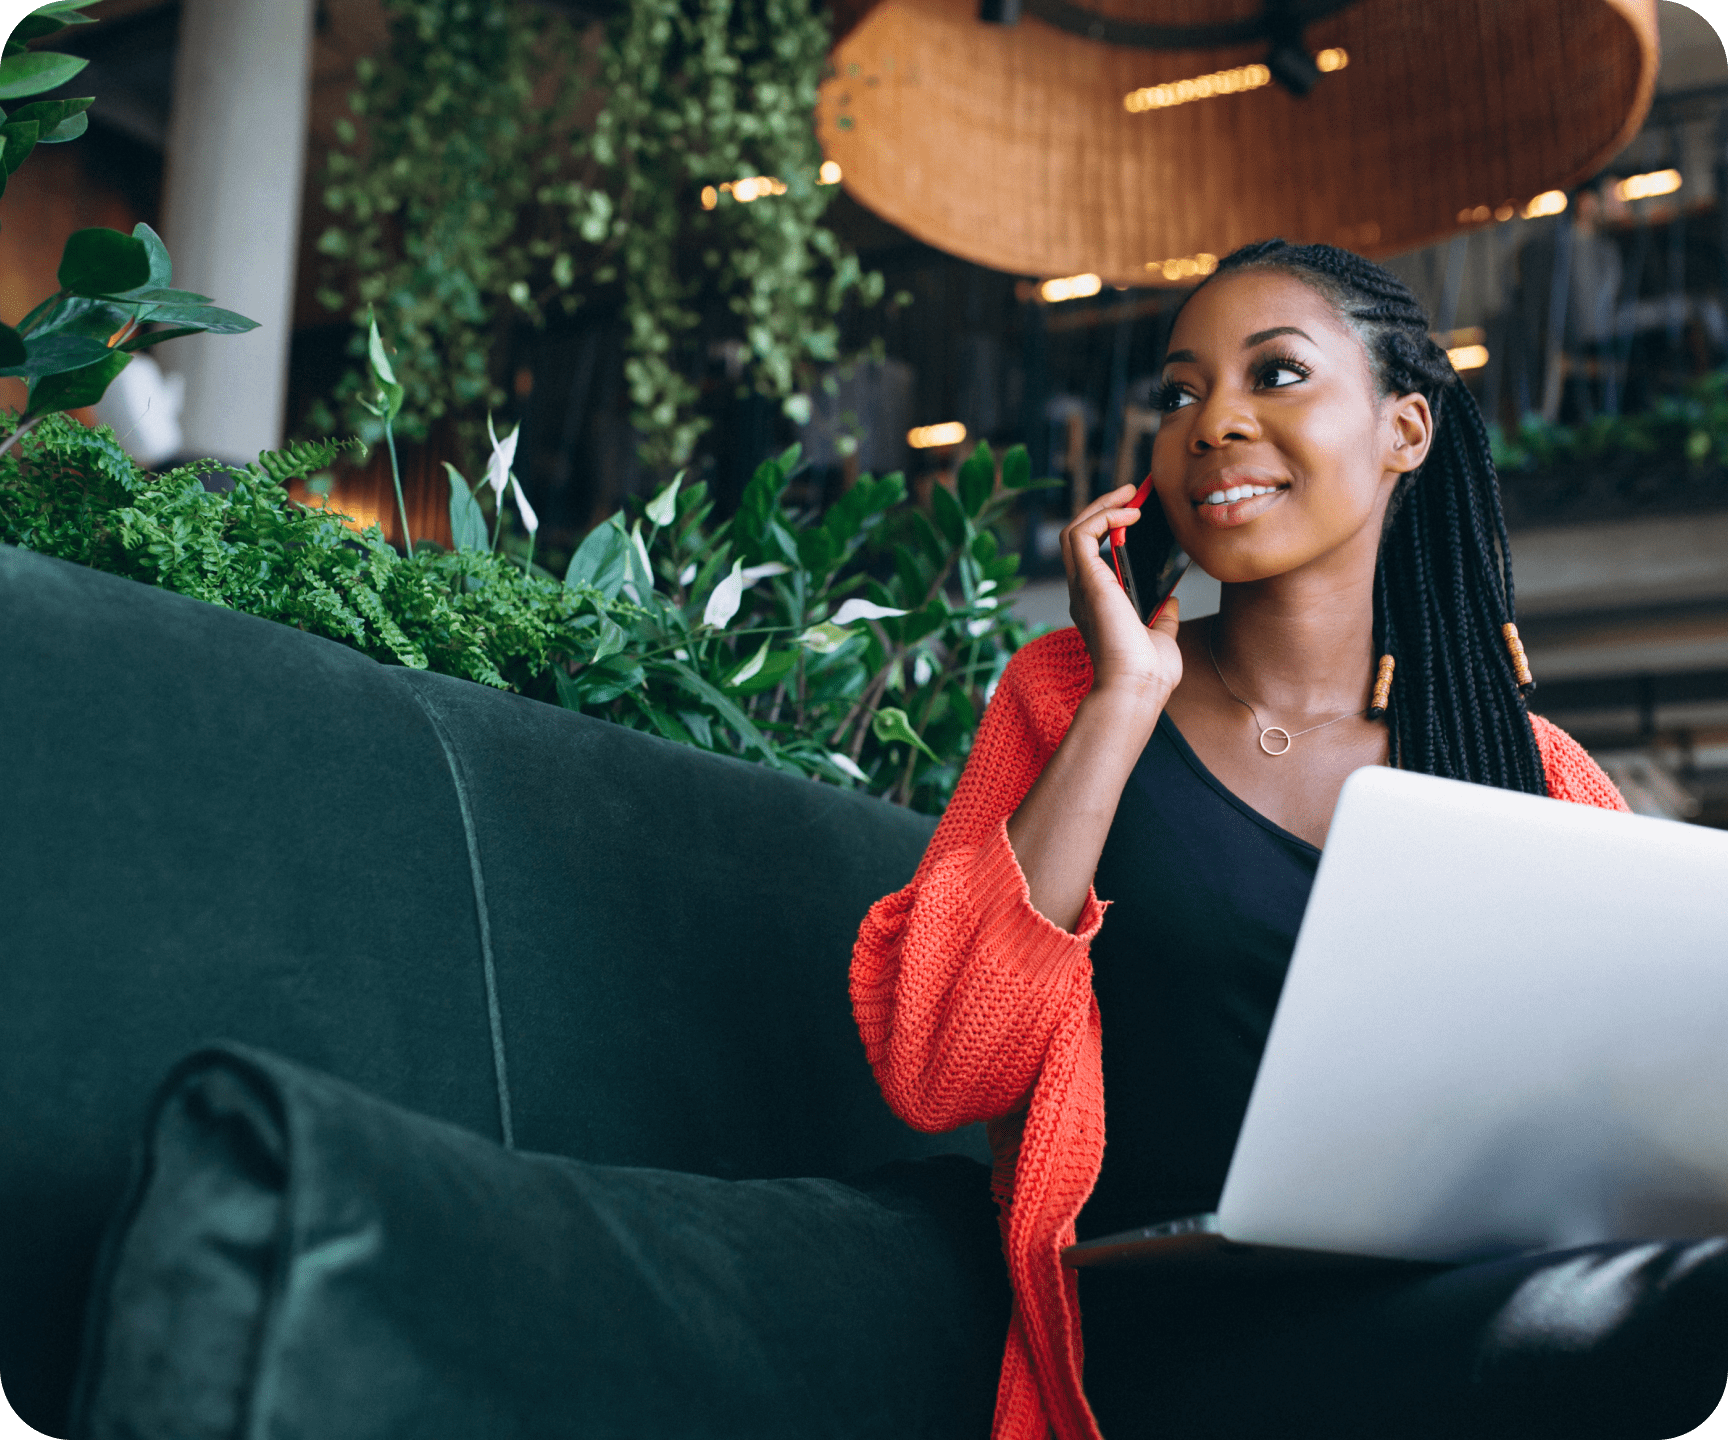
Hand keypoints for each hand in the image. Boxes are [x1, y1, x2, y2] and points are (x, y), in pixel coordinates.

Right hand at [1061, 485, 1183, 707]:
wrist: (1138, 688)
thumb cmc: (1148, 673)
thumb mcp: (1160, 637)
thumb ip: (1161, 617)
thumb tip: (1169, 599)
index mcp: (1098, 605)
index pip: (1094, 557)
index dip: (1110, 530)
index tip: (1135, 515)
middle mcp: (1084, 593)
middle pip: (1079, 537)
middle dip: (1103, 509)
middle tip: (1132, 494)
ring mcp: (1082, 586)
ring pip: (1074, 530)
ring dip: (1101, 506)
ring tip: (1130, 495)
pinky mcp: (1087, 580)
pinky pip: (1082, 534)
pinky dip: (1103, 517)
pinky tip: (1129, 515)